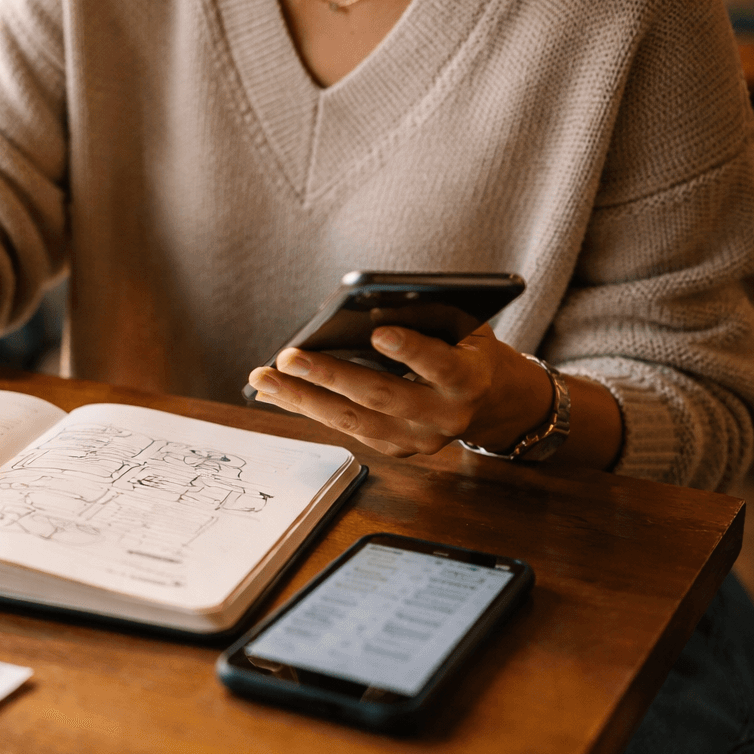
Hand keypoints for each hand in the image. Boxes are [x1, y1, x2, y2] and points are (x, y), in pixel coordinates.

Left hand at [245, 325, 551, 457]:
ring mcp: (418, 439)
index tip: (378, 332)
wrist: (491, 400)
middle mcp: (444, 416)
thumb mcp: (461, 325)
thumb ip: (426, 317)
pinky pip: (345, 428)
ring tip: (263, 377)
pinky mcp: (396, 449)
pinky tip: (275, 390)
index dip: (410, 350)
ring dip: (302, 398)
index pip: (440, 364)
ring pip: (353, 420)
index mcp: (469, 379)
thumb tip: (367, 304)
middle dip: (331, 375)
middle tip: (288, 356)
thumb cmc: (466, 347)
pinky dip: (308, 408)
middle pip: (382, 396)